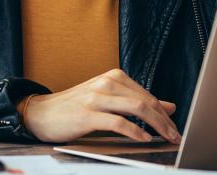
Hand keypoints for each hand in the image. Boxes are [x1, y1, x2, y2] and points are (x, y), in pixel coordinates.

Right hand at [21, 68, 180, 143]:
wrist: (40, 112)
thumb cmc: (75, 108)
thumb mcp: (109, 100)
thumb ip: (137, 101)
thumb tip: (169, 106)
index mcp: (115, 77)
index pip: (148, 95)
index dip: (164, 113)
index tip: (175, 127)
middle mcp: (108, 83)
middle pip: (146, 101)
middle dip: (165, 120)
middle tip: (176, 135)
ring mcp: (97, 97)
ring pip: (137, 109)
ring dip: (156, 125)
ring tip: (165, 138)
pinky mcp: (88, 114)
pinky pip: (118, 122)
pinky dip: (135, 131)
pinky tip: (144, 139)